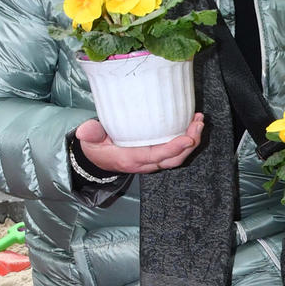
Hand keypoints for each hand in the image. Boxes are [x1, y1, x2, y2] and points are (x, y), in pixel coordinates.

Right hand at [74, 112, 203, 175]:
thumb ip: (91, 134)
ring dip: (192, 140)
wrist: (97, 159)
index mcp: (131, 159)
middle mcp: (146, 163)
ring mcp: (153, 161)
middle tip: (198, 124)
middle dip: (189, 143)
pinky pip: (175, 152)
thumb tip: (85, 131)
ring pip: (177, 157)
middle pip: (173, 158)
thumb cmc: (96, 147)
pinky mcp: (157, 156)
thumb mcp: (89, 140)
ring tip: (199, 121)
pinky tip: (192, 124)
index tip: (187, 139)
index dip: (173, 149)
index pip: (156, 156)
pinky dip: (186, 140)